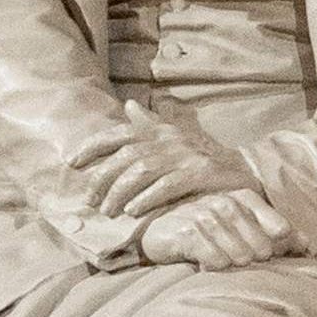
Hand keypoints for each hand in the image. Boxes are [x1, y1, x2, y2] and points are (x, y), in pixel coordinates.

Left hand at [87, 102, 254, 217]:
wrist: (243, 171)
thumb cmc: (202, 157)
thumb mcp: (176, 136)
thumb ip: (150, 124)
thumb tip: (130, 105)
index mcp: (159, 130)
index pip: (118, 134)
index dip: (92, 146)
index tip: (73, 163)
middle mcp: (169, 140)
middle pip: (126, 157)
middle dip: (103, 179)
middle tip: (91, 201)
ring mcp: (184, 156)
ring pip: (142, 173)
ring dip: (120, 193)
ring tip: (109, 211)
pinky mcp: (199, 173)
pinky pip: (166, 186)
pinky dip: (146, 198)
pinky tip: (134, 211)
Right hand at [139, 189, 296, 269]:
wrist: (160, 231)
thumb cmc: (208, 231)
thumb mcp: (242, 225)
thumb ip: (277, 232)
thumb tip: (308, 246)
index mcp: (245, 197)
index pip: (282, 229)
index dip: (280, 248)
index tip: (270, 254)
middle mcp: (227, 202)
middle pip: (263, 247)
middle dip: (254, 260)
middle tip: (236, 258)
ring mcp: (206, 215)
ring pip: (240, 256)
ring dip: (232, 265)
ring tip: (221, 259)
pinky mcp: (188, 232)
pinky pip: (216, 261)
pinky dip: (214, 268)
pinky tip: (204, 261)